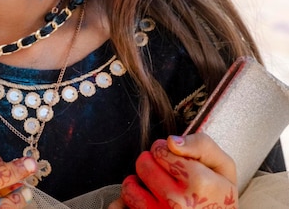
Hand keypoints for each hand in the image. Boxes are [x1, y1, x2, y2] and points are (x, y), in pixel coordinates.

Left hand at [118, 133, 237, 207]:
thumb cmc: (219, 196)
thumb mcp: (223, 167)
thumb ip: (201, 145)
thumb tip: (171, 142)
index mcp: (199, 182)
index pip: (159, 149)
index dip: (165, 150)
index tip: (175, 160)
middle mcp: (178, 202)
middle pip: (143, 164)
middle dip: (151, 164)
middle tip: (165, 174)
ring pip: (129, 188)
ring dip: (139, 185)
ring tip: (155, 190)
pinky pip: (123, 207)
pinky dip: (129, 203)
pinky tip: (147, 202)